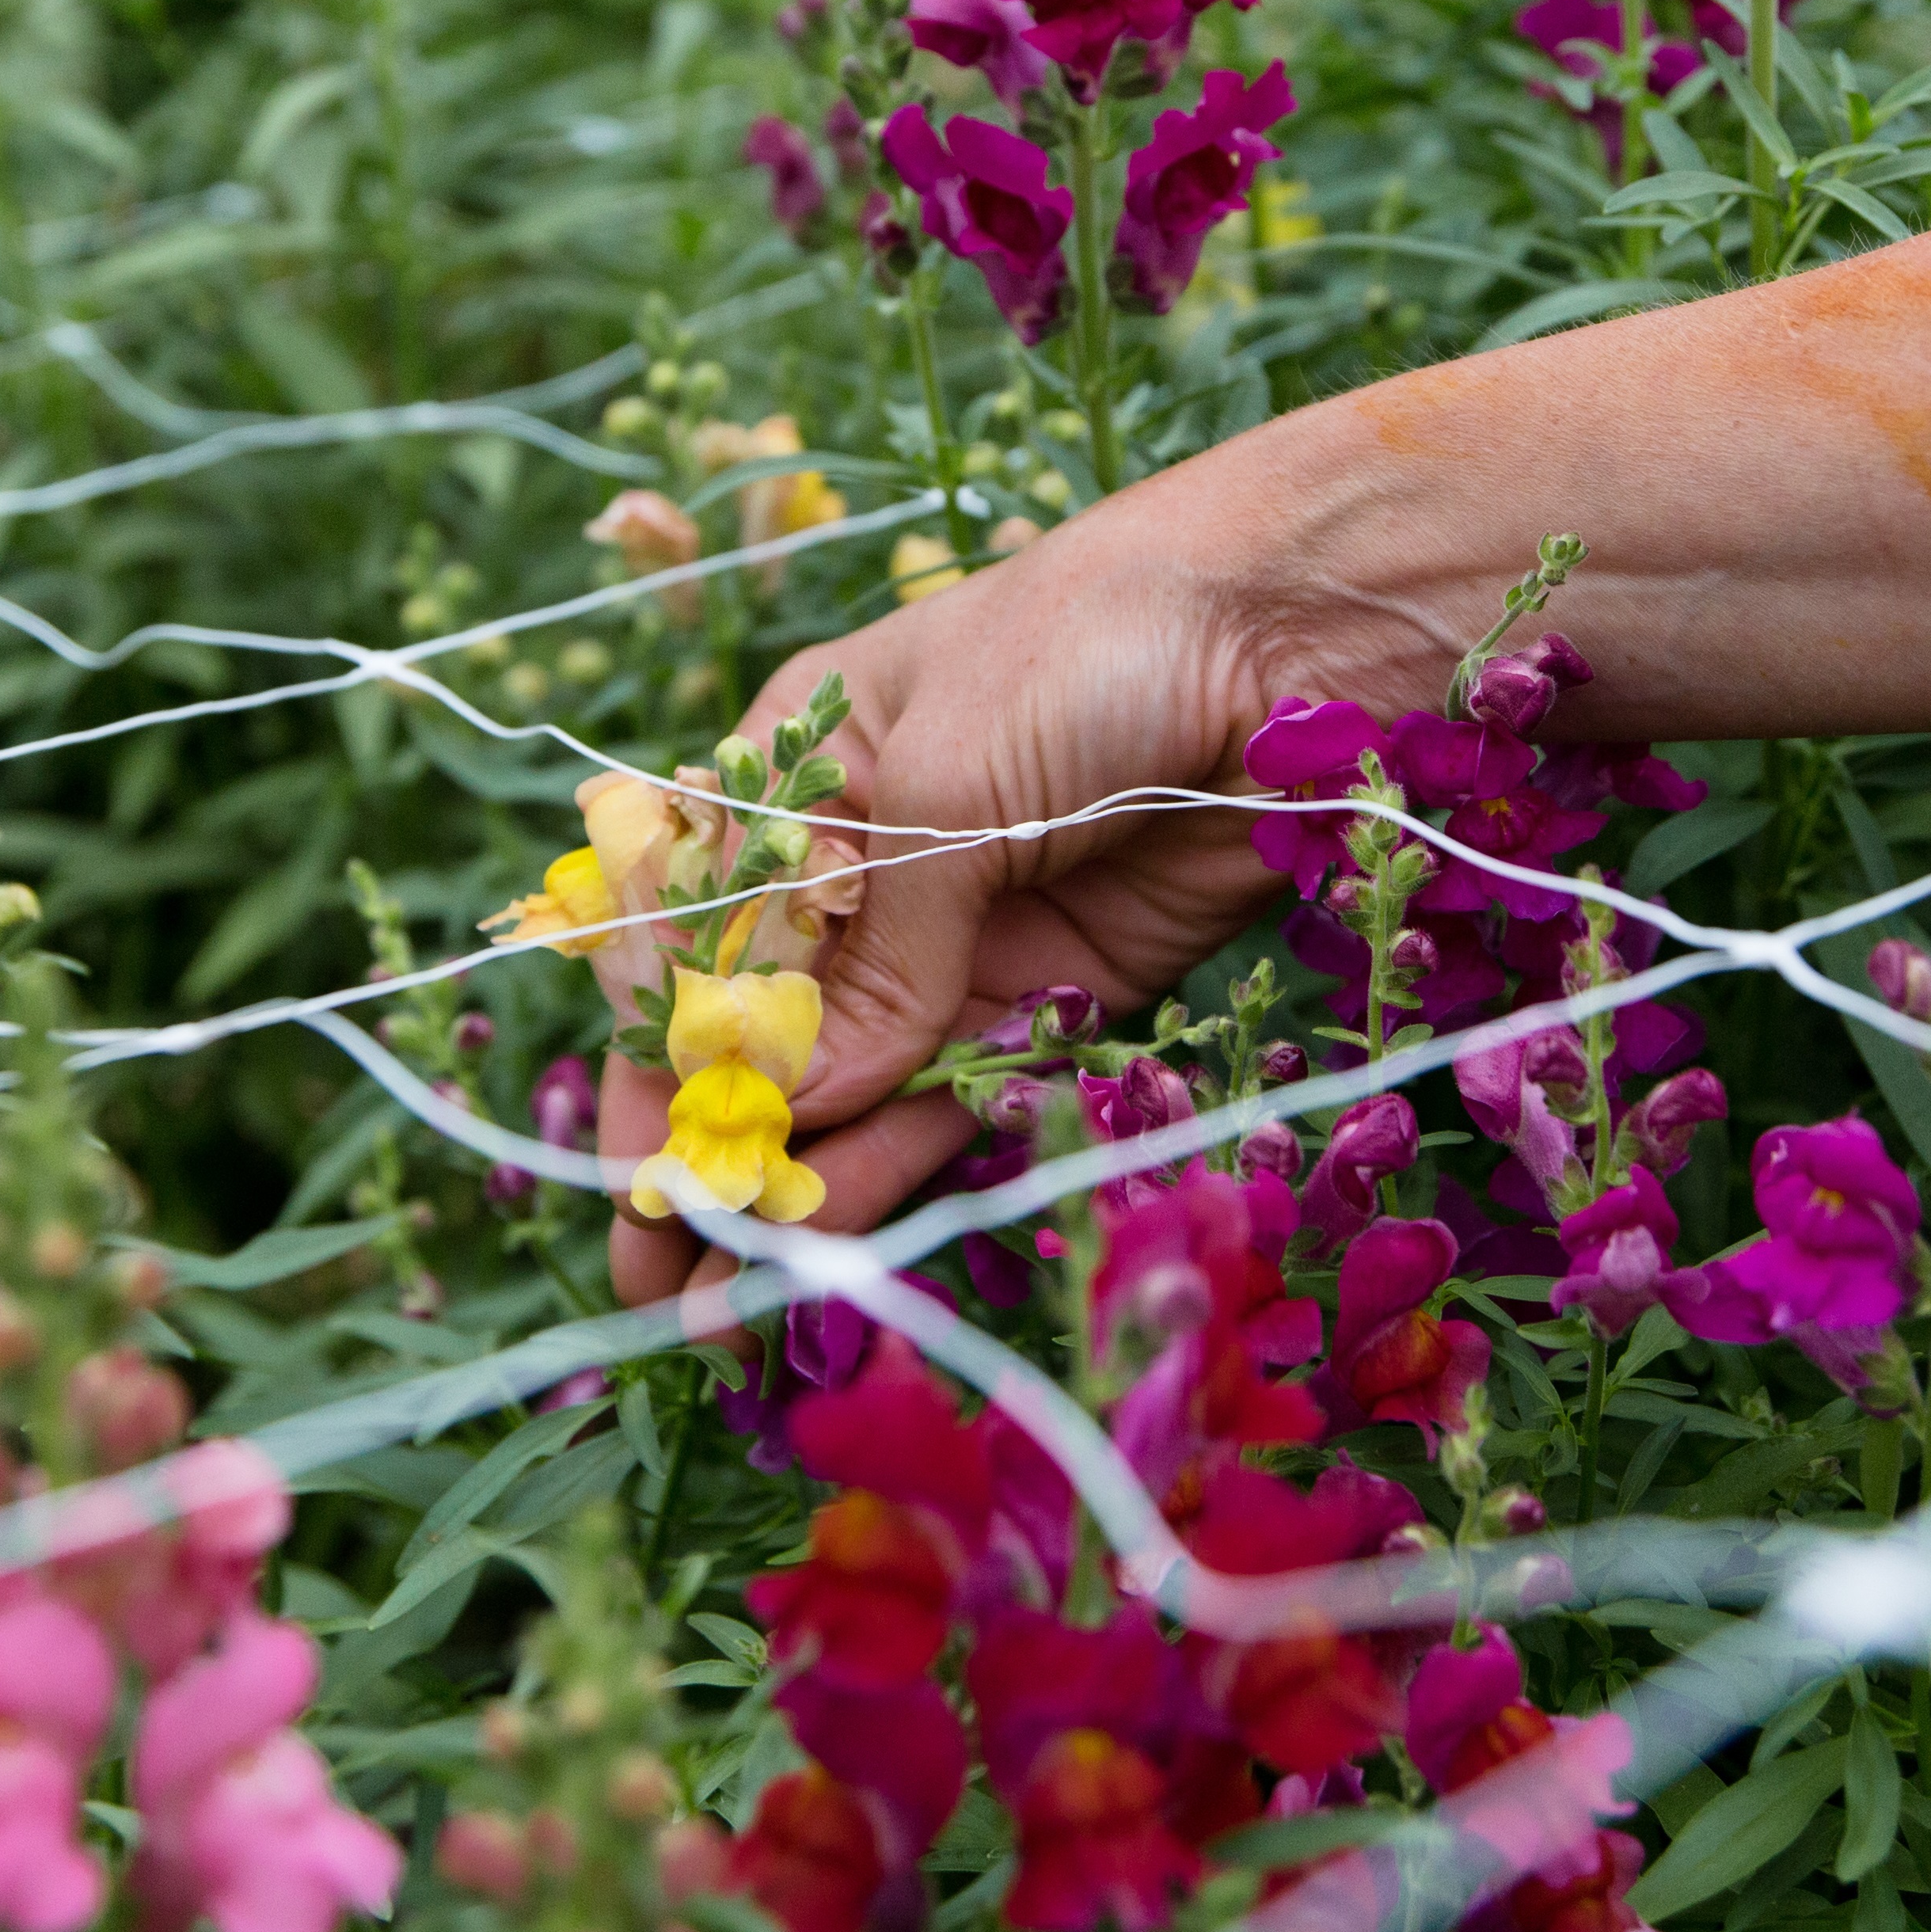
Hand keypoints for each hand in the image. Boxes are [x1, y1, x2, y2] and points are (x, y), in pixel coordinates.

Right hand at [594, 426, 1449, 1311]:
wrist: (1295, 630)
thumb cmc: (1090, 641)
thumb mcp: (948, 781)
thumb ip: (879, 955)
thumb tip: (791, 1103)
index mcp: (806, 771)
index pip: (698, 930)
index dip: (658, 1047)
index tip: (634, 1156)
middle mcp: (873, 865)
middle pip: (768, 1026)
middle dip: (711, 1145)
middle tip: (653, 1269)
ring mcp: (966, 935)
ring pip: (859, 1084)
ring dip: (795, 1186)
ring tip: (722, 1301)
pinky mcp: (1063, 990)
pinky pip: (963, 1097)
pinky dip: (900, 1168)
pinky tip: (834, 1239)